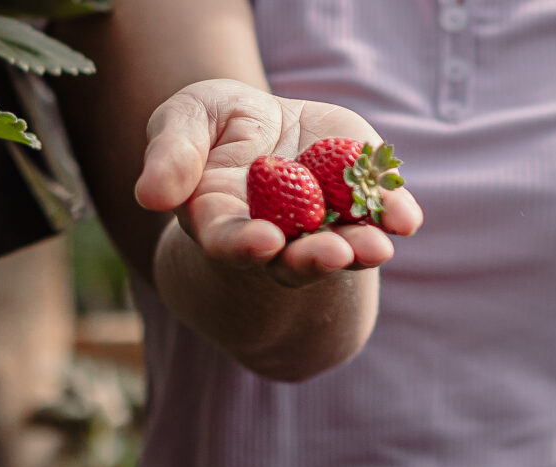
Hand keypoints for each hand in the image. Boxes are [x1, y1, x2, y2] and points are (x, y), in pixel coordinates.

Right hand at [134, 79, 423, 287]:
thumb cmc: (216, 127)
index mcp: (220, 220)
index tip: (263, 242)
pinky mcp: (360, 206)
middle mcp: (273, 237)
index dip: (243, 244)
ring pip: (339, 248)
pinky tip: (405, 217)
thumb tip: (150, 195)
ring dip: (358, 250)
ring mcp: (321, 227)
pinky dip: (393, 215)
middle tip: (332, 254)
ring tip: (376, 247)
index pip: (229, 241)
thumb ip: (171, 152)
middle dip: (312, 258)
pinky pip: (378, 217)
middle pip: (290, 260)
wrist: (268, 126)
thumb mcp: (186, 119)